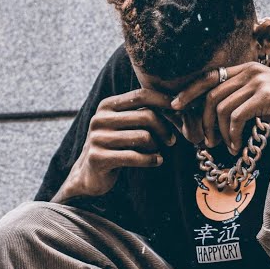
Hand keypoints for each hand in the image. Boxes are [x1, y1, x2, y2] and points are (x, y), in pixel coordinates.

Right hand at [56, 88, 177, 200]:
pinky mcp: (98, 158)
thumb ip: (142, 114)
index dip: (163, 101)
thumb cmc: (115, 146)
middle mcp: (100, 119)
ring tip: (157, 151)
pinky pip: (135, 157)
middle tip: (171, 140)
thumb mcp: (125, 125)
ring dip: (157, 147)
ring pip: (144, 137)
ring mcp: (97, 138)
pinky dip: (151, 160)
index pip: (141, 95)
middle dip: (164, 129)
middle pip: (146, 116)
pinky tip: (157, 161)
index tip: (179, 111)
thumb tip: (175, 105)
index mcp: (107, 105)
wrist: (90, 173)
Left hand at [168, 62, 269, 155]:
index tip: (175, 106)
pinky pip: (236, 117)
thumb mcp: (263, 99)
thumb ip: (241, 99)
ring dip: (219, 132)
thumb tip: (216, 113)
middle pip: (211, 94)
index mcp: (247, 68)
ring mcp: (259, 82)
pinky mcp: (266, 97)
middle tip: (206, 141)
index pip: (209, 76)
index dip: (189, 91)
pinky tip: (236, 146)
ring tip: (226, 146)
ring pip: (221, 108)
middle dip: (202, 120)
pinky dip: (232, 135)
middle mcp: (251, 70)